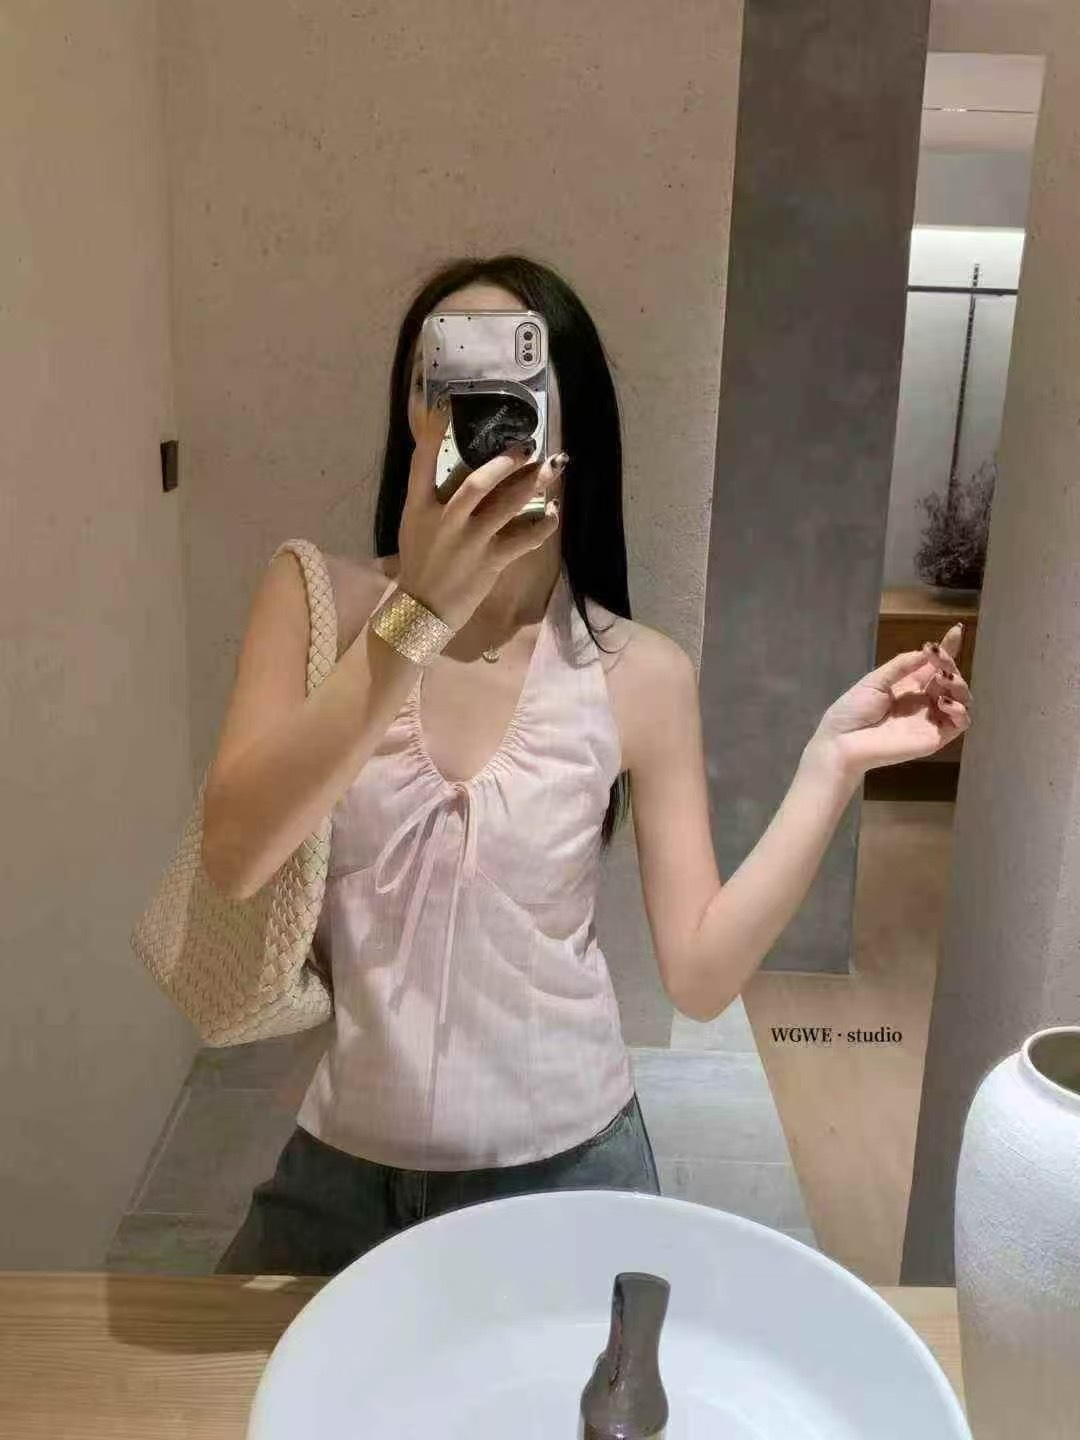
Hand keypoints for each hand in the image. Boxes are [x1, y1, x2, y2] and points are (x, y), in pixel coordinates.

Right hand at [396, 401, 562, 630]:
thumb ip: (434, 498)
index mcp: (418, 507)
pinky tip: (553, 514)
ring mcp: (468, 541)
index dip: (433, 432)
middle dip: (506, 461)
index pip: (421, 462)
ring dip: (533, 484)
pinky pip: (523, 539)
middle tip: (529, 445)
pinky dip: (542, 526)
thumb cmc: (421, 564)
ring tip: (553, 467)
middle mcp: (444, 520)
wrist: (422, 610)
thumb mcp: (414, 525)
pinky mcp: (489, 562)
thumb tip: (462, 470)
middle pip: (478, 481)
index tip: (446, 405)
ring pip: (506, 505)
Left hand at [810, 624, 973, 776]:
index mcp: (910, 685)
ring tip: (944, 678)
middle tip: (938, 657)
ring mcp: (932, 719)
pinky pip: (960, 723)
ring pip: (961, 699)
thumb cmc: (853, 711)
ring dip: (958, 685)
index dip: (948, 649)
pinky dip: (959, 710)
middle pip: (951, 679)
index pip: (935, 665)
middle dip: (949, 664)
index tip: (956, 630)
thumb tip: (927, 651)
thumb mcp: (876, 680)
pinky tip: (943, 702)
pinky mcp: (936, 737)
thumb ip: (902, 666)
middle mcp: (924, 700)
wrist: (843, 741)